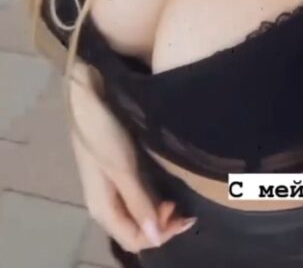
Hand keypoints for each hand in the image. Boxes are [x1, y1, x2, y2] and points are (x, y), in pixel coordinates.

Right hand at [69, 66, 195, 252]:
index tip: (183, 214)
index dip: (161, 233)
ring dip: (160, 211)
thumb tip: (156, 237)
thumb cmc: (103, 128)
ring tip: (182, 199)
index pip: (134, 239)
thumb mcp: (121, 166)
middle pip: (136, 228)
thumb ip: (138, 201)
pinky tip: (168, 186)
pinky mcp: (117, 168)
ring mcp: (111, 184)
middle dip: (163, 225)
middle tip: (187, 209)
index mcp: (102, 207)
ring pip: (139, 212)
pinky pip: (138, 195)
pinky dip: (155, 196)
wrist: (87, 91)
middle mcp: (106, 200)